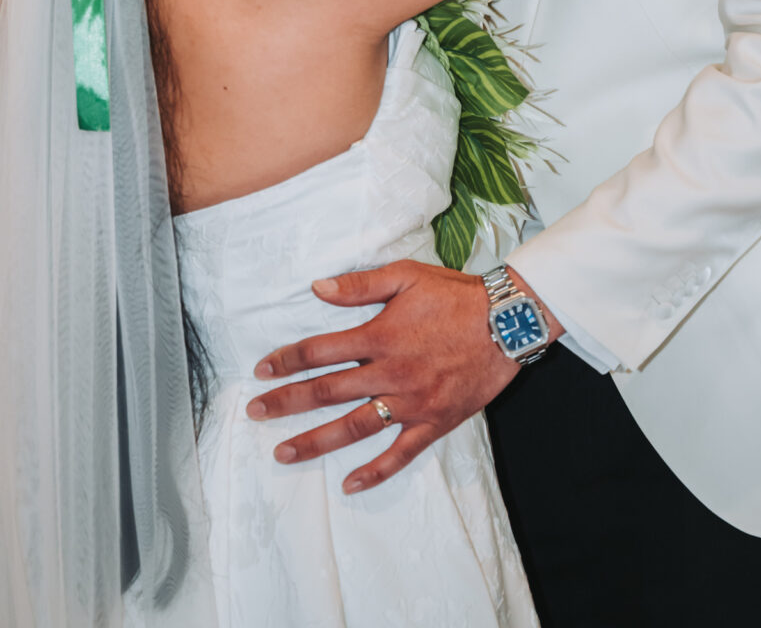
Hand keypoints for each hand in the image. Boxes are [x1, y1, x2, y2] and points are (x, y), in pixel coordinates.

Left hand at [245, 260, 529, 492]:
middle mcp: (389, 374)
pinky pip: (400, 454)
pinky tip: (350, 484)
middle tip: (255, 412)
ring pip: (354, 428)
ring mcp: (411, 403)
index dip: (287, 360)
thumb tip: (316, 288)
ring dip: (315, 442)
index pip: (320, 351)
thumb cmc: (455, 296)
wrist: (506, 322)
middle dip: (287, 402)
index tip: (261, 369)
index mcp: (379, 336)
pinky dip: (374, 472)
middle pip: (327, 392)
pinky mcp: (433, 423)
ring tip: (283, 453)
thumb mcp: (406, 277)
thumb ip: (360, 285)